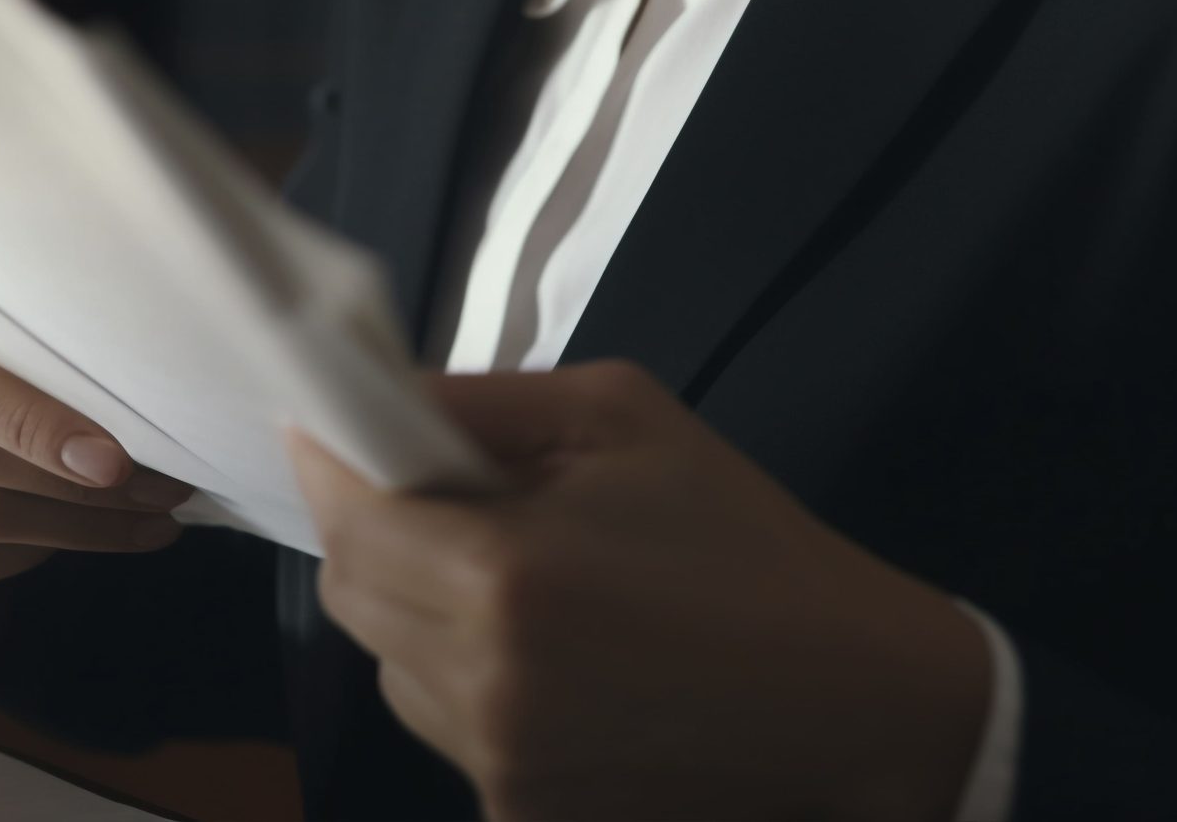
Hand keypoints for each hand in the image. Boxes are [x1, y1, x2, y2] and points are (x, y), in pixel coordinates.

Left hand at [289, 361, 990, 821]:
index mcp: (503, 577)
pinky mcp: (520, 814)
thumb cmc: (743, 538)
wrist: (848, 695)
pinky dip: (468, 681)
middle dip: (371, 533)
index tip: (330, 428)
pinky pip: (446, 727)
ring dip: (417, 611)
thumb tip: (380, 397)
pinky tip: (553, 656)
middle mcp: (482, 684)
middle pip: (350, 597)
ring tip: (513, 583)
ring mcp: (498, 765)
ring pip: (390, 666)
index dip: (328, 465)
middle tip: (430, 493)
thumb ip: (486, 403)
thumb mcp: (623, 419)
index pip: (346, 519)